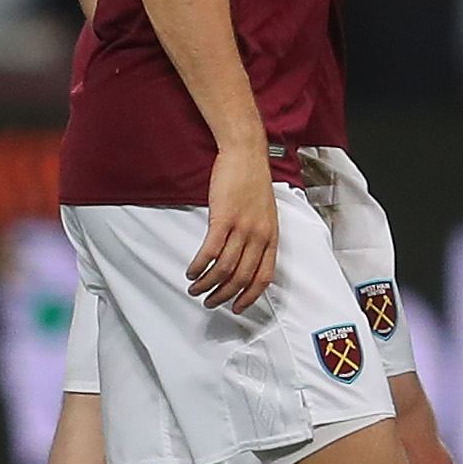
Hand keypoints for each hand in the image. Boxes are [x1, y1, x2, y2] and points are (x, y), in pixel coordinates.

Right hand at [190, 138, 279, 309]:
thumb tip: (246, 259)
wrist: (246, 156)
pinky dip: (198, 266)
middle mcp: (260, 235)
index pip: (264, 277)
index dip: (250, 296)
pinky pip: (209, 251)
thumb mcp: (265, 214)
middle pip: (241, 277)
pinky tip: (191, 270)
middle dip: (223, 295)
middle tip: (209, 301)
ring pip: (224, 268)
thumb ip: (258, 237)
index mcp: (272, 237)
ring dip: (207, 283)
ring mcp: (243, 227)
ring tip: (195, 288)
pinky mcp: (224, 218)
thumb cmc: (253, 184)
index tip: (237, 307)